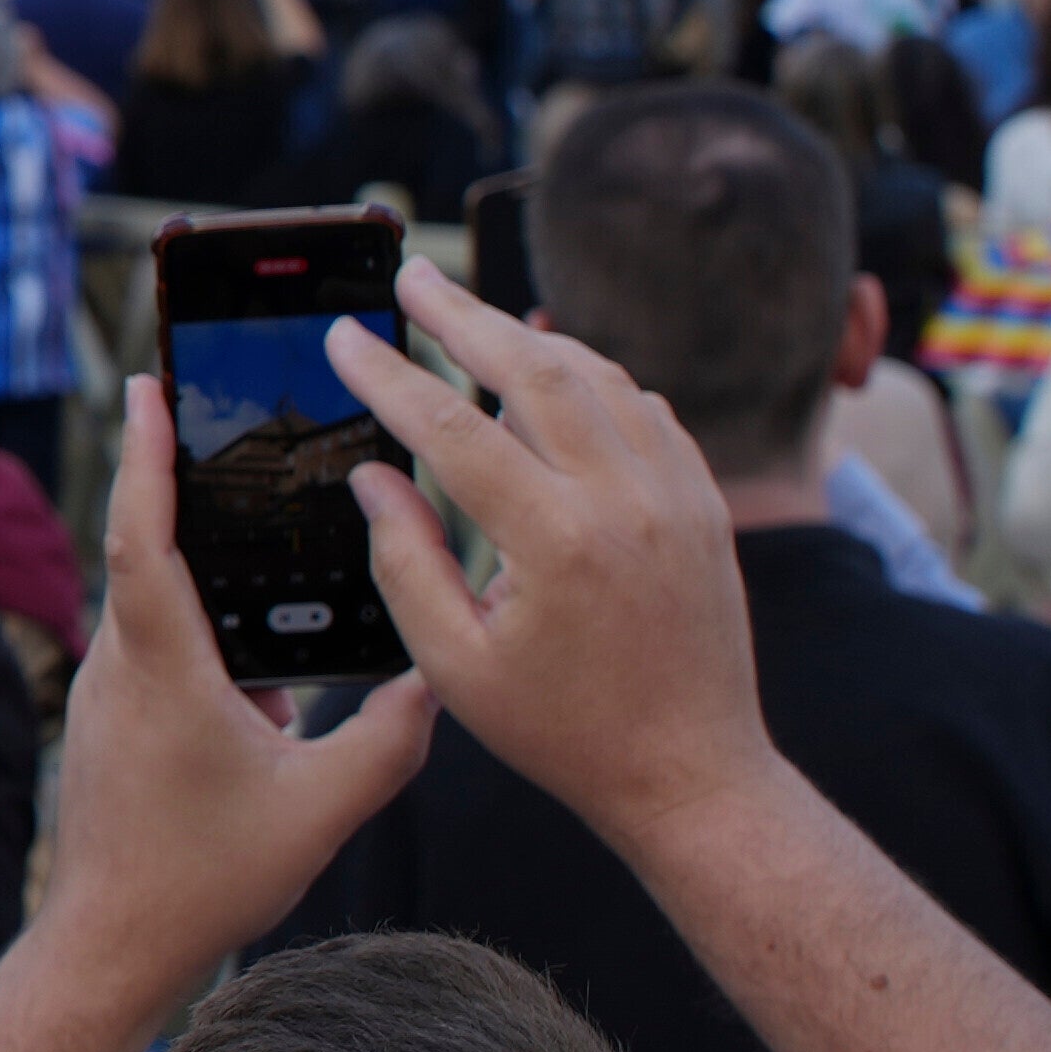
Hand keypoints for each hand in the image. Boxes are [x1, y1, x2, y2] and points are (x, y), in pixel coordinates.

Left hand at [37, 382, 443, 996]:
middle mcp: (120, 667)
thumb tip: (438, 683)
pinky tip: (260, 673)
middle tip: (224, 425)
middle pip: (147, 551)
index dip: (145, 453)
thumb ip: (389, 740)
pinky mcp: (109, 727)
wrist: (110, 949)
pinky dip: (202, 638)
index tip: (146, 388)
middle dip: (184, 487)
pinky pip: (157, 654)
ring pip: (155, 608)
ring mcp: (107, 697)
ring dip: (204, 575)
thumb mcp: (320, 810)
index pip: (143, 531)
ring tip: (264, 541)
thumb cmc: (200, 882)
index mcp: (162, 666)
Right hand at [336, 262, 788, 861]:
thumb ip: (407, 562)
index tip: (346, 337)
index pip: (453, 425)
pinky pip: (646, 409)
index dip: (389, 373)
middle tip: (410, 278)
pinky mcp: (704, 502)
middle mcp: (624, 500)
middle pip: (533, 366)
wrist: (692, 773)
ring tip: (472, 322)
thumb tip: (374, 476)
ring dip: (531, 339)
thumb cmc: (568, 733)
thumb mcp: (458, 667)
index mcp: (556, 542)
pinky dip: (595, 380)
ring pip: (598, 375)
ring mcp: (676, 493)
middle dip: (462, 313)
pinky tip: (558, 379)